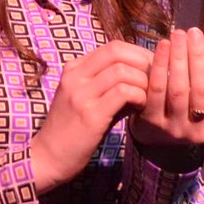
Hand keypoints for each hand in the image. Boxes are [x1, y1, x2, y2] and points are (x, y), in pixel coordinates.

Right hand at [28, 40, 151, 192]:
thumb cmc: (73, 130)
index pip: (113, 47)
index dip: (138, 53)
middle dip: (143, 62)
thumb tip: (147, 75)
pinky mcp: (90, 115)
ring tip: (148, 97)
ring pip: (122, 71)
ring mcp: (80, 95)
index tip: (152, 68)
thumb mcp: (88, 100)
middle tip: (156, 79)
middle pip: (117, 52)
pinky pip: (122, 93)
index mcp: (74, 69)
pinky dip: (138, 96)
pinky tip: (141, 107)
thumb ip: (113, 86)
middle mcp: (75, 77)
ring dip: (143, 82)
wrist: (48, 157)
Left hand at [128, 29, 203, 154]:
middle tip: (194, 31)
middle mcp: (199, 131)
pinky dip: (159, 65)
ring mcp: (174, 128)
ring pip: (178, 90)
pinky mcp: (151, 122)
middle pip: (202, 90)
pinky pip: (156, 90)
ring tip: (178, 35)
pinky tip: (163, 46)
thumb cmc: (191, 105)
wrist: (155, 131)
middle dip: (199, 57)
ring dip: (179, 58)